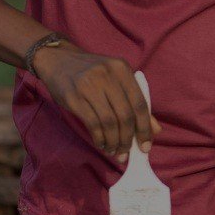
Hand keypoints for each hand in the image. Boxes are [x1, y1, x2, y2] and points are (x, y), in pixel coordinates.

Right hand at [32, 43, 160, 162]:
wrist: (58, 60)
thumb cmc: (92, 73)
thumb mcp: (116, 80)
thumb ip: (136, 102)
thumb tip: (156, 130)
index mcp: (122, 69)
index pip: (140, 103)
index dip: (145, 128)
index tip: (145, 146)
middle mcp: (108, 75)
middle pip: (125, 115)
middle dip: (127, 139)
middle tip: (126, 153)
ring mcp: (89, 85)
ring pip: (109, 122)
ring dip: (113, 142)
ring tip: (113, 150)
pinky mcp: (73, 97)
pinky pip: (92, 123)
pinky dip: (99, 138)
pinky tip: (101, 143)